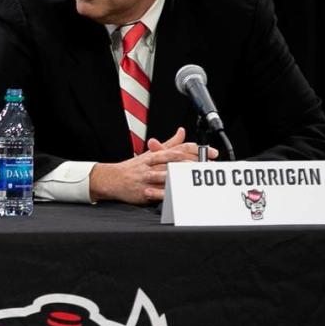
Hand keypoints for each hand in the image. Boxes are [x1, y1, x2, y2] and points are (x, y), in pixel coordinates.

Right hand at [90, 127, 217, 203]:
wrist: (111, 179)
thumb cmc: (133, 167)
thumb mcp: (150, 153)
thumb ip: (169, 144)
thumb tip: (182, 132)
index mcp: (156, 153)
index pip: (179, 148)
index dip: (197, 150)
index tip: (213, 153)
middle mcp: (152, 164)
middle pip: (177, 160)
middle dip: (194, 163)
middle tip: (210, 166)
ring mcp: (148, 177)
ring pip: (168, 175)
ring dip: (183, 176)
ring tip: (199, 178)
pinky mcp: (143, 191)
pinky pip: (158, 192)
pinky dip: (169, 193)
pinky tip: (180, 194)